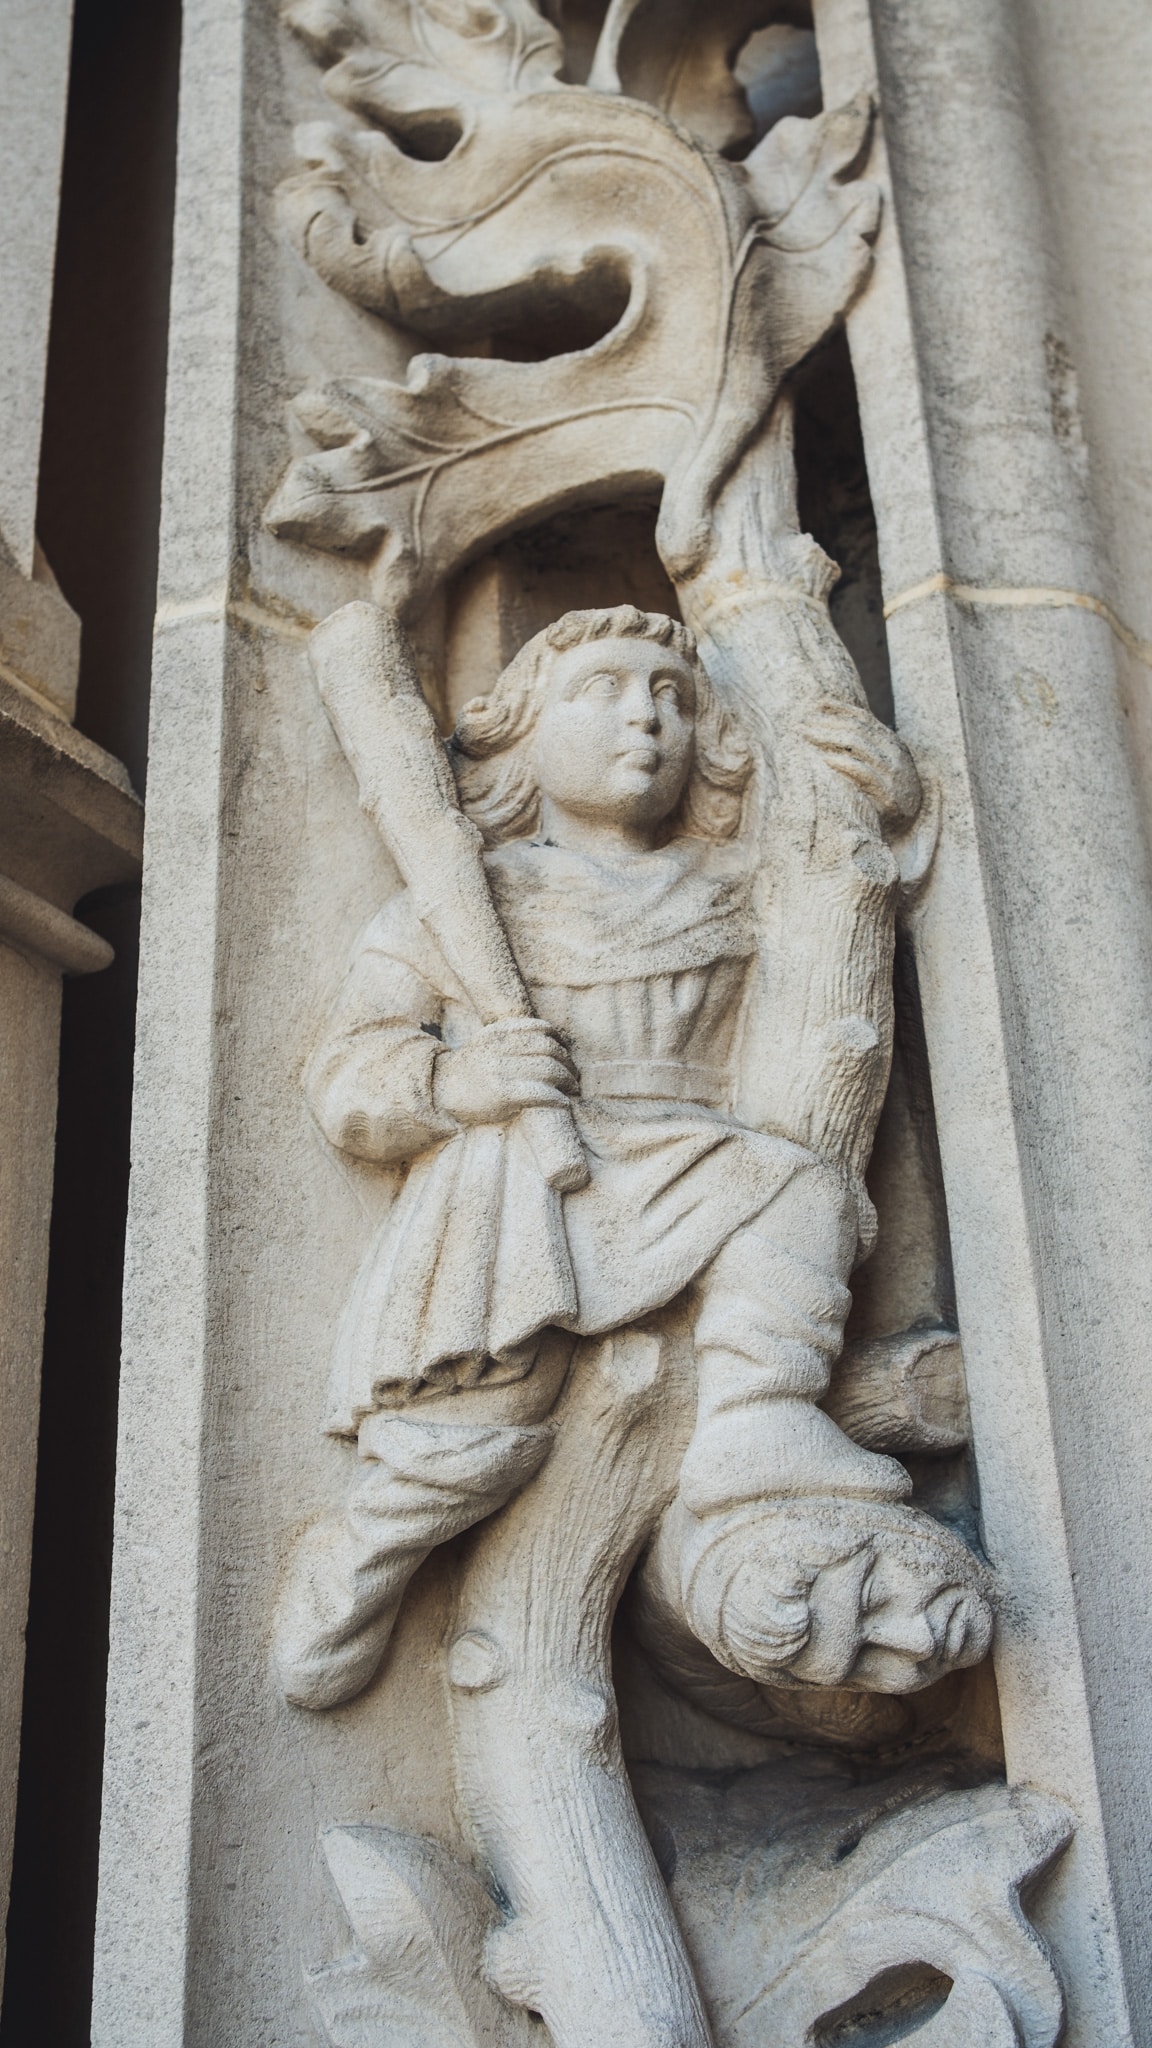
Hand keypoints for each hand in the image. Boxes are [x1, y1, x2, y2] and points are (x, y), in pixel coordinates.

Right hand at [432, 1018, 578, 1126]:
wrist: (441, 1091)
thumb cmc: (471, 1068)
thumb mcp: (487, 1041)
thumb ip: (512, 1035)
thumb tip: (551, 1039)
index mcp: (498, 1032)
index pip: (540, 1028)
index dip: (560, 1040)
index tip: (566, 1051)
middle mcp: (501, 1048)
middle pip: (549, 1049)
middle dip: (568, 1062)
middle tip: (575, 1074)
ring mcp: (502, 1070)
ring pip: (549, 1069)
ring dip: (568, 1080)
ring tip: (573, 1088)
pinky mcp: (503, 1094)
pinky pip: (541, 1092)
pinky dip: (557, 1097)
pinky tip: (563, 1102)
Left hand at [796, 700, 920, 825]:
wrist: (911, 818)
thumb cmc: (885, 787)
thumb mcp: (880, 761)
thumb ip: (861, 745)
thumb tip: (829, 726)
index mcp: (889, 741)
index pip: (862, 717)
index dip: (838, 708)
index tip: (814, 704)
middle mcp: (893, 752)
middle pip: (856, 728)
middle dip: (827, 722)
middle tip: (801, 722)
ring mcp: (891, 771)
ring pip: (858, 744)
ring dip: (829, 736)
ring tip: (808, 734)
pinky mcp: (887, 793)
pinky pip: (862, 772)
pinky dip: (843, 762)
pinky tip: (825, 758)